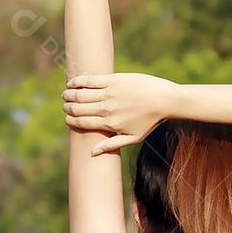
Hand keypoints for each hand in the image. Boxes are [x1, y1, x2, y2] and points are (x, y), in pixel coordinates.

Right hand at [63, 73, 178, 153]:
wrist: (166, 100)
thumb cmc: (151, 121)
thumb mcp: (134, 137)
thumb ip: (112, 145)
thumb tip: (92, 153)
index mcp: (110, 124)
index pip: (82, 123)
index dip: (71, 121)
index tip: (67, 119)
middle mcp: (107, 109)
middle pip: (78, 109)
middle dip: (68, 108)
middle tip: (65, 106)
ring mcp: (109, 93)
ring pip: (80, 94)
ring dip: (69, 95)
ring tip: (66, 95)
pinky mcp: (113, 80)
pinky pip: (89, 80)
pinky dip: (77, 82)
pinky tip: (72, 83)